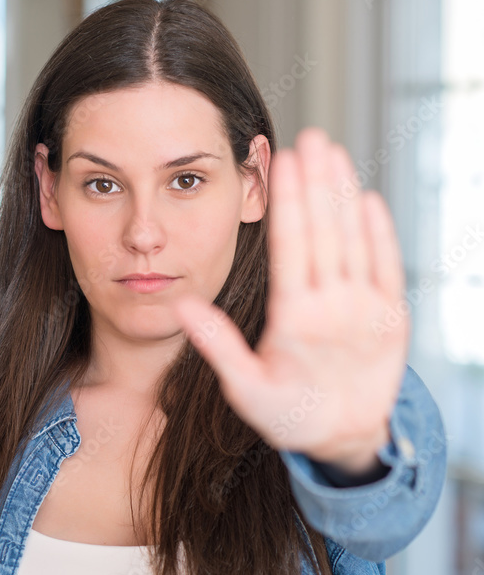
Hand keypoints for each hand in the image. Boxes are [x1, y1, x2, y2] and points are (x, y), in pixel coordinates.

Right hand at [172, 127, 408, 474]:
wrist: (348, 438)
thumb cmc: (289, 413)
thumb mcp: (244, 389)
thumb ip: (216, 345)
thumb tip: (182, 305)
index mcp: (297, 321)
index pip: (293, 245)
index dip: (289, 199)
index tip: (283, 160)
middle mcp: (337, 308)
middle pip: (326, 230)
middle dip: (317, 179)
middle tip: (310, 136)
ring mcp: (369, 309)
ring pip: (357, 238)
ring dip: (345, 192)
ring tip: (334, 152)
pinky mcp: (392, 314)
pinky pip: (388, 263)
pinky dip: (379, 229)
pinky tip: (367, 197)